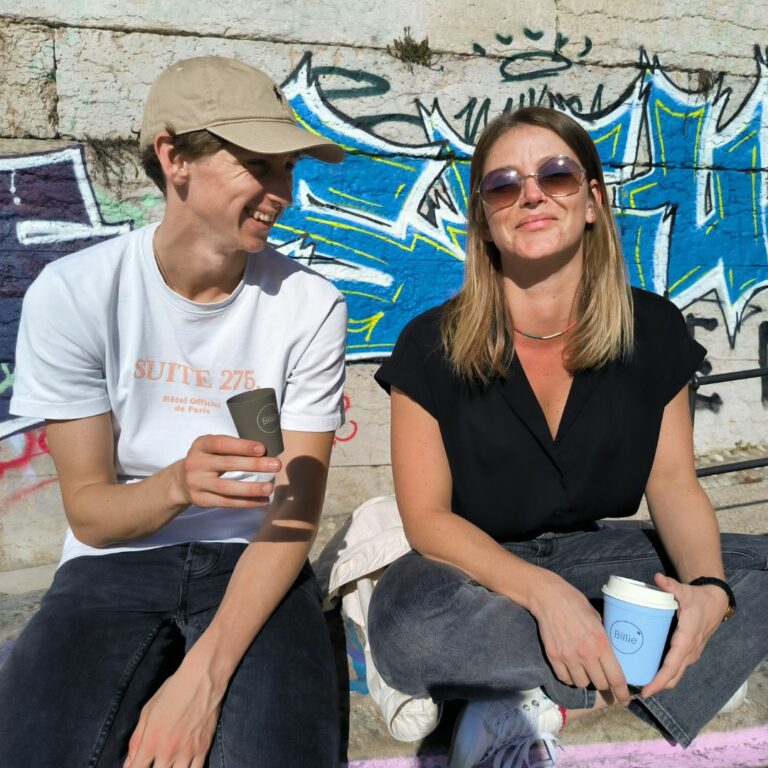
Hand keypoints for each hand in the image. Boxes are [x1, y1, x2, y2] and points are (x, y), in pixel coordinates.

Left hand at [123, 658, 222, 767]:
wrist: (202, 679)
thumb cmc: (172, 691)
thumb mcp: (147, 711)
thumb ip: (136, 740)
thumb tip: (128, 764)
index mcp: (151, 741)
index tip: (138, 767)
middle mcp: (167, 751)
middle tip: (155, 762)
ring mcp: (187, 752)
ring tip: (168, 765)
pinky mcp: (203, 748)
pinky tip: (183, 766)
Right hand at [174, 434, 281, 508]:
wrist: (181, 480)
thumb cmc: (207, 459)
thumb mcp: (212, 448)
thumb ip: (231, 447)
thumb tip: (265, 452)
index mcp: (200, 445)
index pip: (221, 443)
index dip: (242, 446)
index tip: (262, 448)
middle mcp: (195, 463)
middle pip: (227, 464)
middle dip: (254, 465)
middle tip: (276, 465)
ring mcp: (196, 483)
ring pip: (226, 487)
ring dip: (251, 488)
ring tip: (270, 488)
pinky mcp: (200, 500)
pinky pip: (226, 502)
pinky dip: (246, 502)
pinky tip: (262, 500)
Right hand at [530, 572, 630, 704]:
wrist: (549, 597)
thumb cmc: (576, 603)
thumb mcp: (597, 618)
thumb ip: (603, 638)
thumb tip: (611, 652)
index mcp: (601, 643)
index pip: (616, 677)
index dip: (622, 692)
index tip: (624, 698)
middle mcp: (586, 654)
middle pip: (600, 684)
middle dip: (603, 683)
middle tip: (602, 678)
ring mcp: (568, 657)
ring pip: (581, 684)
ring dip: (585, 680)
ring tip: (585, 671)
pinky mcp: (553, 657)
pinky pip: (564, 678)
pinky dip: (569, 677)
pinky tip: (571, 668)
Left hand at [640, 573, 726, 697]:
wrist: (716, 602)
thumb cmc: (698, 598)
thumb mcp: (685, 591)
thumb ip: (671, 586)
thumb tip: (657, 577)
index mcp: (687, 640)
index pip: (672, 665)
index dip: (659, 680)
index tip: (646, 690)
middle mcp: (689, 651)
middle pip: (673, 676)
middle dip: (656, 686)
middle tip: (635, 690)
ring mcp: (690, 653)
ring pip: (675, 674)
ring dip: (660, 681)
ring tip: (639, 682)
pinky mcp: (688, 651)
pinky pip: (676, 667)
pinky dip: (665, 673)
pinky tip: (649, 670)